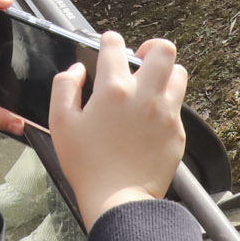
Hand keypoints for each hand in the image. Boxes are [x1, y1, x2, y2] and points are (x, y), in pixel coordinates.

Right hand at [51, 32, 186, 229]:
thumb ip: (65, 87)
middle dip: (151, 48)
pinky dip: (166, 105)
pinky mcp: (177, 133)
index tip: (108, 44)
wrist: (119, 200)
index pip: (115, 45)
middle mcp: (144, 95)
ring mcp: (165, 113)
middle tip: (140, 59)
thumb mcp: (60, 123)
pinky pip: (178, 107)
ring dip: (165, 74)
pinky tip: (151, 119)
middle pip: (163, 50)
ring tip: (151, 86)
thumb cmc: (87, 165)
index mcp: (113, 89)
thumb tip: (77, 71)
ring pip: (179, 74)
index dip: (109, 40)